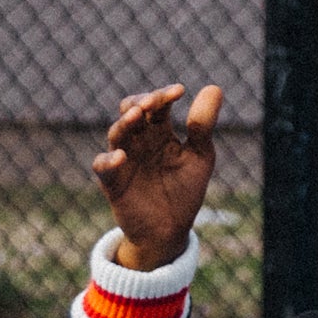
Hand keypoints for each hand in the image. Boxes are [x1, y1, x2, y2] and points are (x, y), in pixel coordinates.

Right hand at [90, 81, 221, 270]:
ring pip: (116, 133)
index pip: (158, 104)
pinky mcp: (112, 182)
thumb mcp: (200, 156)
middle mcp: (138, 141)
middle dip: (140, 102)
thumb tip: (214, 87)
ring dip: (125, 122)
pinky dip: (108, 160)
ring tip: (137, 116)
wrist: (171, 230)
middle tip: (153, 102)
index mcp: (160, 131)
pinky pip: (102, 166)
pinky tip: (121, 157)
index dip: (165, 95)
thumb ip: (202, 126)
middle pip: (131, 110)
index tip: (179, 92)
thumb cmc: (184, 190)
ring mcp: (124, 159)